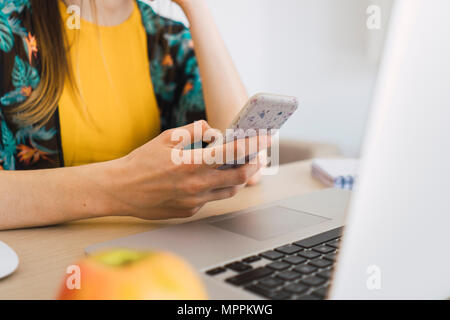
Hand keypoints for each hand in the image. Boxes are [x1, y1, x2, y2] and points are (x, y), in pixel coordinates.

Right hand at [107, 121, 269, 219]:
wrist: (120, 190)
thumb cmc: (140, 162)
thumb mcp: (166, 138)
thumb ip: (194, 131)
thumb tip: (214, 130)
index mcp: (192, 163)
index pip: (234, 152)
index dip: (254, 143)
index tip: (267, 137)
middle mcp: (197, 185)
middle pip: (241, 176)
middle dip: (255, 164)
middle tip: (260, 155)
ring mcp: (194, 201)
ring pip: (230, 190)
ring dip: (239, 178)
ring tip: (241, 166)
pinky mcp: (189, 211)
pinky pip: (211, 198)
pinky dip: (216, 186)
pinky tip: (211, 178)